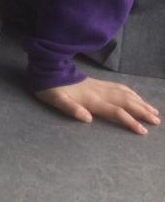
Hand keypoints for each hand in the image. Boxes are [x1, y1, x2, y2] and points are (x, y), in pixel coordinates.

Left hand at [35, 77, 159, 134]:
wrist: (48, 70)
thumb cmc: (51, 89)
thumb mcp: (56, 100)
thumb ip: (71, 109)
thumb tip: (87, 119)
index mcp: (91, 100)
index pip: (116, 112)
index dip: (130, 121)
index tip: (143, 131)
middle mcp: (99, 92)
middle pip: (126, 102)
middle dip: (142, 111)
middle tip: (157, 121)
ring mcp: (99, 86)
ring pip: (125, 94)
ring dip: (140, 102)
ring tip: (153, 110)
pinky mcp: (97, 82)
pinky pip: (118, 86)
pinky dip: (131, 92)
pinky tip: (136, 96)